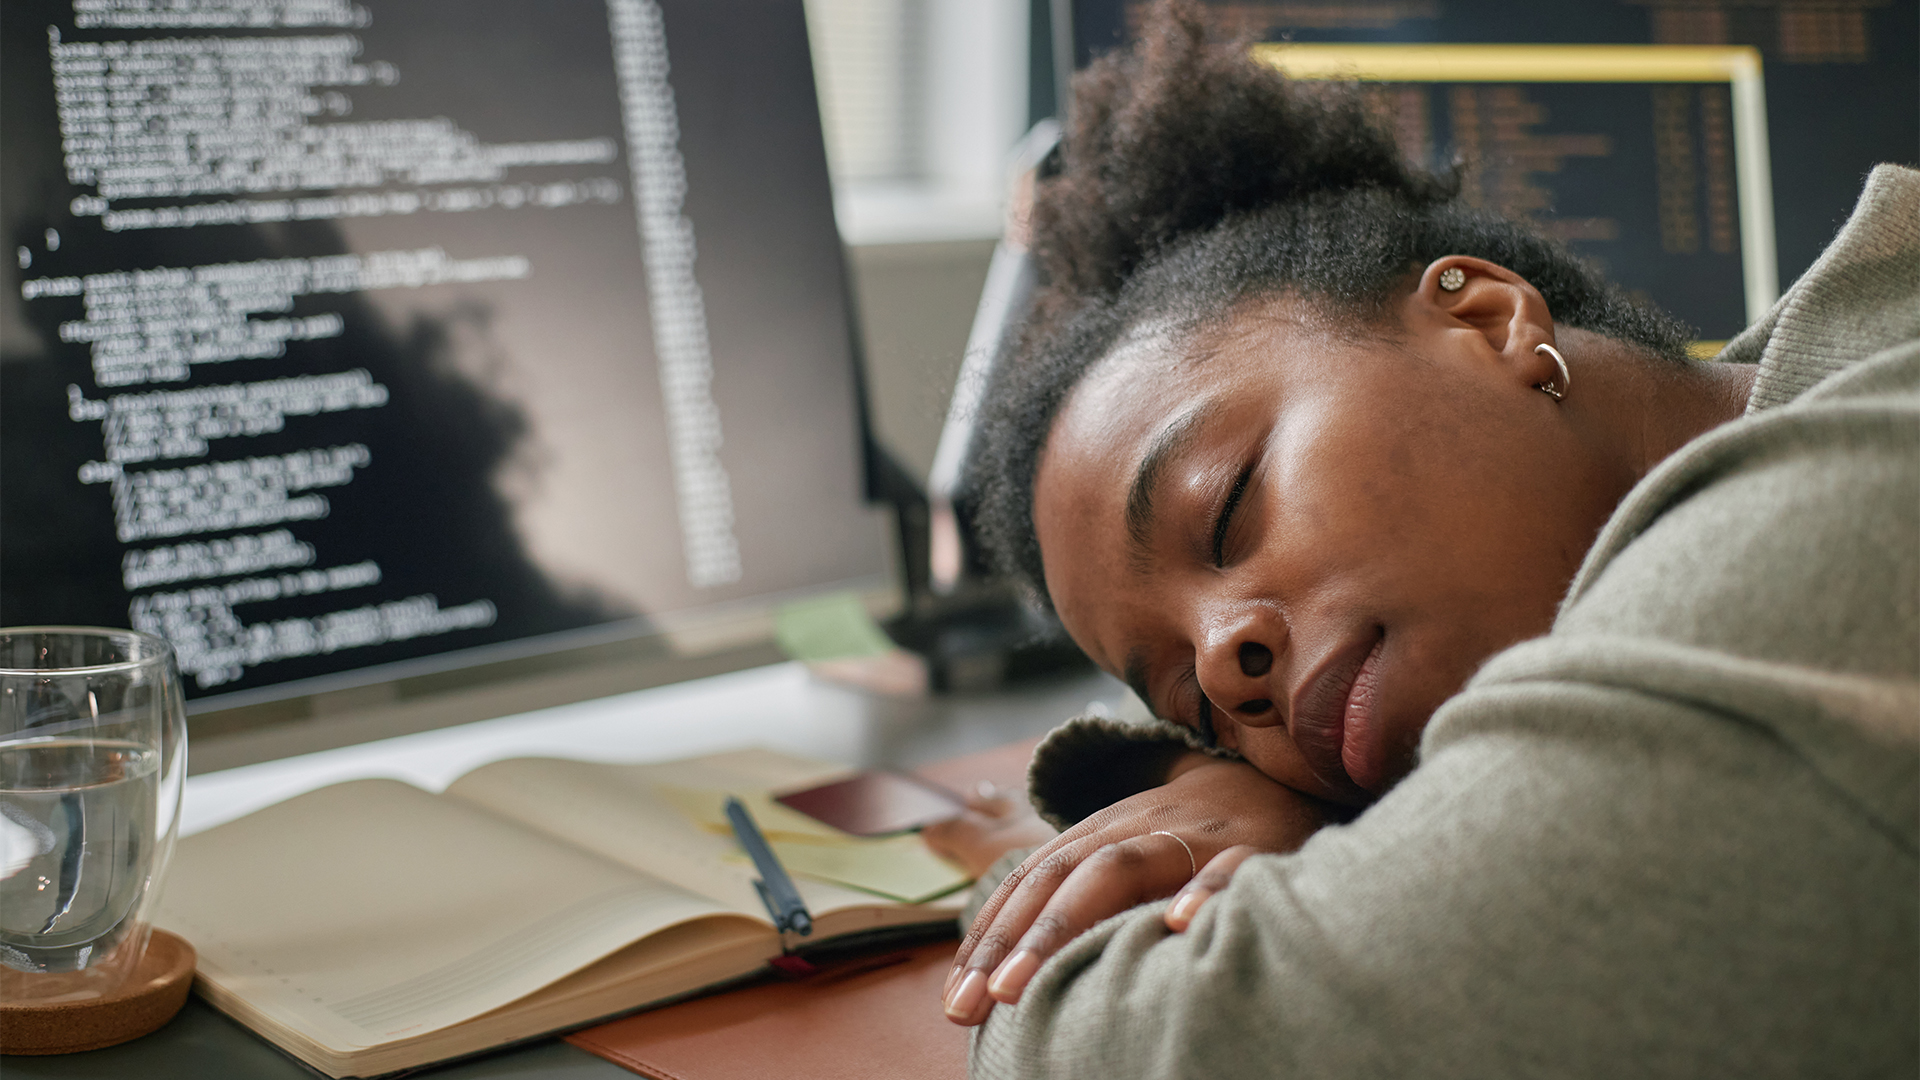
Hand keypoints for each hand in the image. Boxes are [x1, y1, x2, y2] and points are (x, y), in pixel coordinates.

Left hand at [942, 755, 1332, 1025]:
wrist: (1282, 778)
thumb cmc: (1194, 839)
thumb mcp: (1132, 860)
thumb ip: (1082, 900)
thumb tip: (1014, 967)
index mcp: (1102, 833)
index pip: (1030, 881)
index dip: (989, 935)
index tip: (955, 995)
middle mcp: (1135, 828)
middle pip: (1056, 878)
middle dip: (1006, 942)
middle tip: (967, 1005)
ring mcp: (1192, 833)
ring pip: (1118, 868)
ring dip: (1061, 925)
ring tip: (1016, 987)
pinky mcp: (1254, 844)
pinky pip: (1229, 865)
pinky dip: (1205, 889)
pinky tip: (1179, 923)